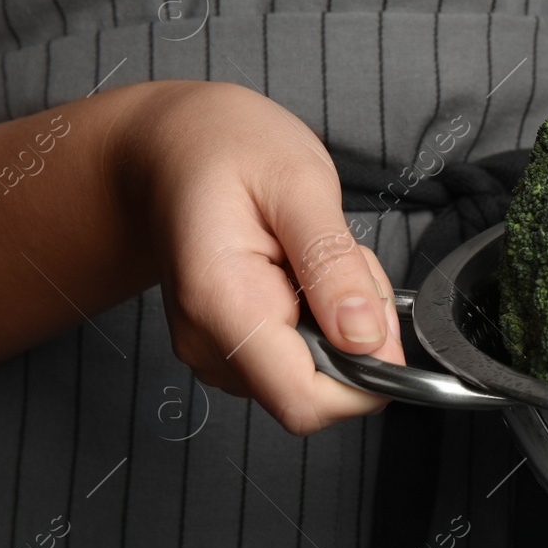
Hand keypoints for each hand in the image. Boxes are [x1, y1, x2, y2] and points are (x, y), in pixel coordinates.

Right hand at [126, 81, 405, 434]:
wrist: (170, 145)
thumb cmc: (228, 149)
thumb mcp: (300, 183)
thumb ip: (333, 265)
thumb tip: (365, 339)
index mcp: (222, 304)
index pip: (303, 402)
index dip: (365, 379)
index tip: (378, 315)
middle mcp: (209, 343)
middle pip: (319, 390)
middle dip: (360, 335)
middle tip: (345, 259)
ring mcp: (215, 350)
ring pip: (316, 375)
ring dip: (344, 322)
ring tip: (317, 254)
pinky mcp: (229, 346)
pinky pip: (301, 357)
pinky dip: (325, 318)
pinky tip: (304, 269)